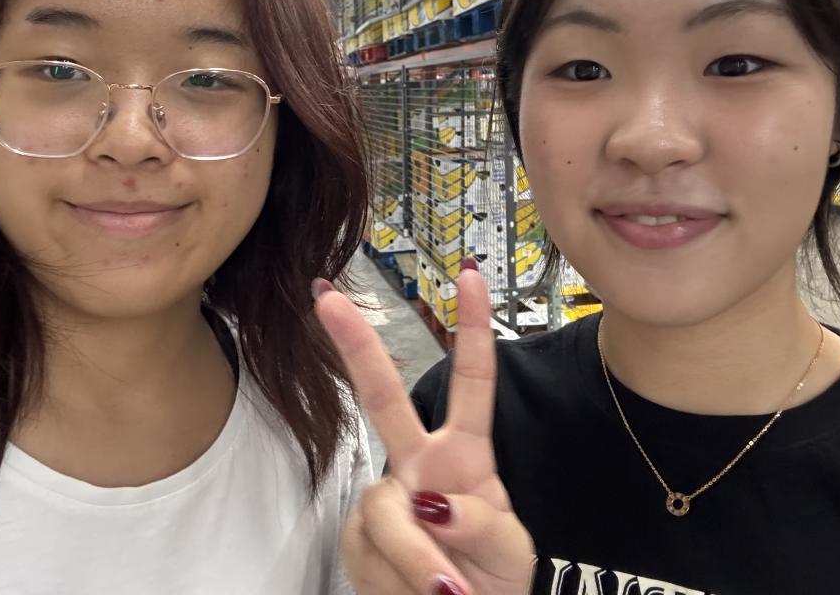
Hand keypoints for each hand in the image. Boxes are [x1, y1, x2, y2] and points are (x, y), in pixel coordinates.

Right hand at [315, 260, 534, 594]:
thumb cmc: (493, 584)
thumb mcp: (512, 555)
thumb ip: (483, 526)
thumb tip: (433, 504)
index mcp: (465, 456)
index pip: (473, 383)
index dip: (474, 328)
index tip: (470, 276)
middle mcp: (420, 466)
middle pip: (384, 399)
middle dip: (357, 347)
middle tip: (328, 300)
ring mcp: (387, 501)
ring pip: (383, 508)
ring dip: (416, 556)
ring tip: (445, 593)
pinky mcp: (359, 540)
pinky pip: (369, 550)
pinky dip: (396, 581)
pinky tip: (410, 594)